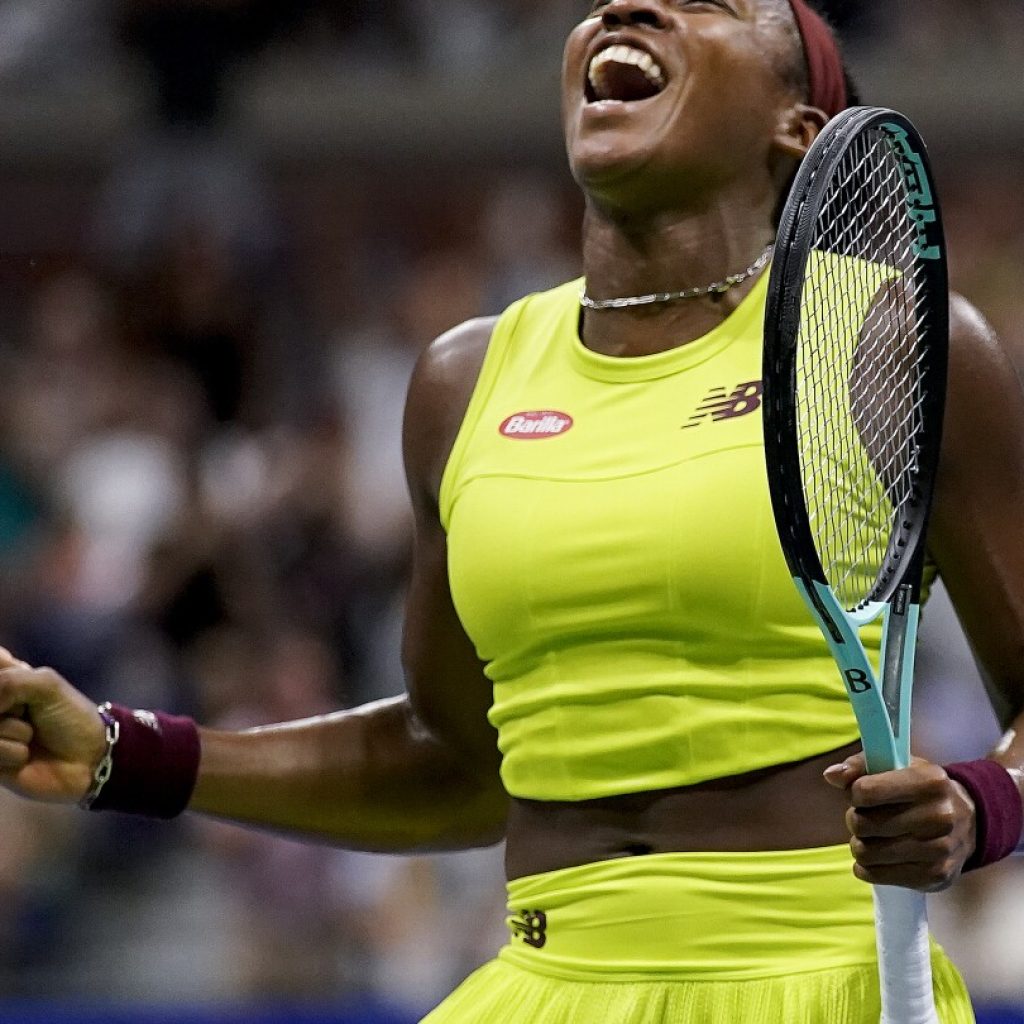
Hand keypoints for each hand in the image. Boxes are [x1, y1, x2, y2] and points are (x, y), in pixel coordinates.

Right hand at [0, 648, 106, 803]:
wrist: (88, 757)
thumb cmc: (71, 716)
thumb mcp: (46, 686)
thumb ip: (10, 681)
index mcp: (5, 677)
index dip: (5, 682)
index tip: (20, 697)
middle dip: (10, 706)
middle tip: (27, 712)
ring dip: (15, 731)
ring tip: (31, 735)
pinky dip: (13, 752)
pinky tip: (26, 755)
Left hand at [824, 753, 976, 891]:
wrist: (970, 821)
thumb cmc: (920, 789)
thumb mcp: (896, 765)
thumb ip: (859, 766)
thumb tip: (830, 775)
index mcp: (929, 782)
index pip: (866, 791)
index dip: (854, 793)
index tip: (861, 794)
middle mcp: (939, 816)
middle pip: (863, 824)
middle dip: (855, 819)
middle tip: (866, 817)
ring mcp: (940, 850)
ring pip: (867, 852)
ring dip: (860, 844)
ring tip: (873, 837)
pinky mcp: (935, 877)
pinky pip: (877, 875)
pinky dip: (867, 867)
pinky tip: (877, 857)